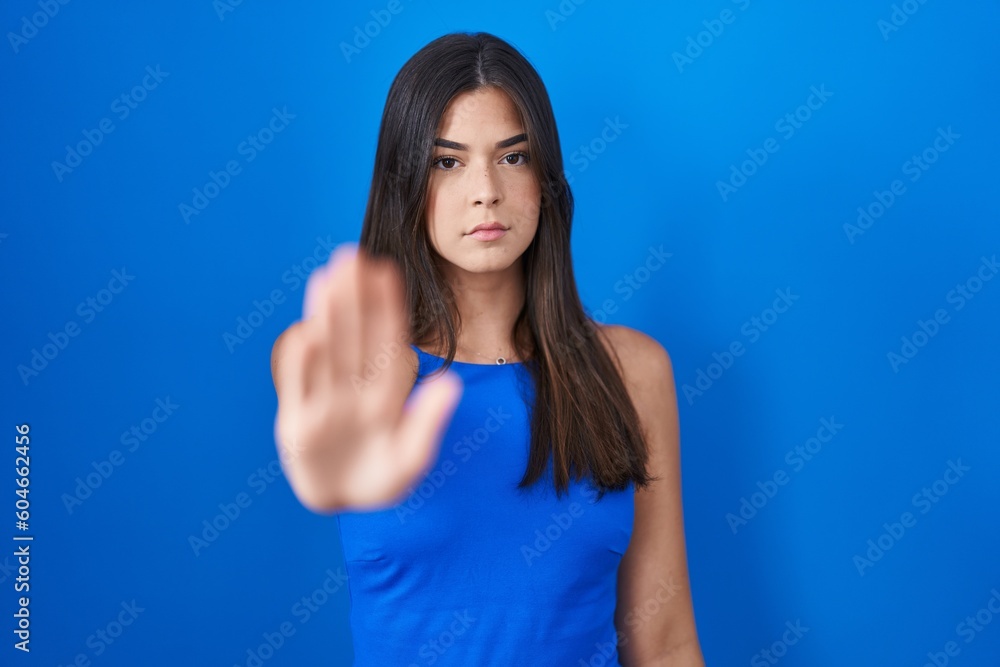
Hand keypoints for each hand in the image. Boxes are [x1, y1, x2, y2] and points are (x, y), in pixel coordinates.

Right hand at [271, 243, 462, 512]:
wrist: (342, 505)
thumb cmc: (381, 479)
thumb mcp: (412, 457)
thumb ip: (428, 421)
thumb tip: (451, 382)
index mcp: (383, 393)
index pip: (386, 341)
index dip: (385, 307)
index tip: (385, 271)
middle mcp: (352, 391)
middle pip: (353, 337)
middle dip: (352, 298)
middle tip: (351, 256)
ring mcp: (325, 405)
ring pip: (327, 353)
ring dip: (327, 317)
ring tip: (327, 279)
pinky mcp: (298, 427)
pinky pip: (301, 390)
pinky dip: (303, 364)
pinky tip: (306, 332)